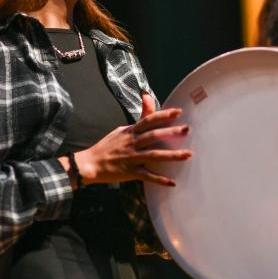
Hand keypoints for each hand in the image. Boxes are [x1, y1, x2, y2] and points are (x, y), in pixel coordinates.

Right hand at [73, 93, 191, 186]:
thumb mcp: (122, 129)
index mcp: (130, 131)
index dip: (163, 115)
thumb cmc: (108, 146)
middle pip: (153, 136)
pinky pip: (147, 176)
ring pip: (154, 156)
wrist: (90, 163)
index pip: (148, 120)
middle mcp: (131, 143)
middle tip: (187, 130)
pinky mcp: (130, 172)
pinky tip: (172, 182)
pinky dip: (159, 179)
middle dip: (171, 133)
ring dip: (171, 155)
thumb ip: (140, 117)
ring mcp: (131, 158)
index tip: (178, 112)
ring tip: (187, 155)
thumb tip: (148, 96)